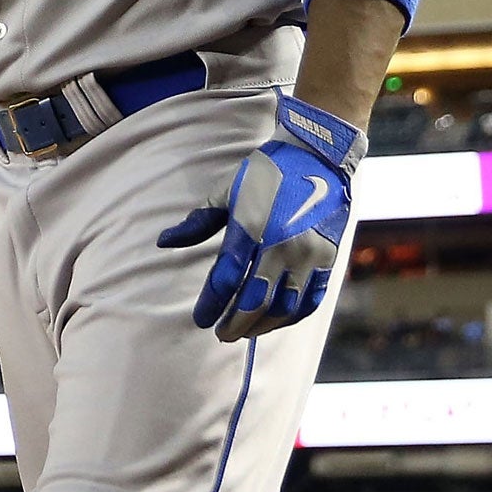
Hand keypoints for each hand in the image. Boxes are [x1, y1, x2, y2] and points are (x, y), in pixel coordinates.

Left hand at [158, 134, 351, 342]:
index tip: (200, 319)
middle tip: (220, 334)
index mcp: (250, 227)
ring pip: (285, 307)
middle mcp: (281, 245)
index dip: (211, 303)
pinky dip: (291, 317)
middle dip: (235, 323)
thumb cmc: (264, 174)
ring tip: (245, 331)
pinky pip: (311, 300)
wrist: (316, 157)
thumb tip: (163, 242)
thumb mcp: (226, 192)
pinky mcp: (328, 258)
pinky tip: (275, 321)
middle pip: (255, 300)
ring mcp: (308, 254)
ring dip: (263, 325)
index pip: (226, 278)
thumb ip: (196, 223)